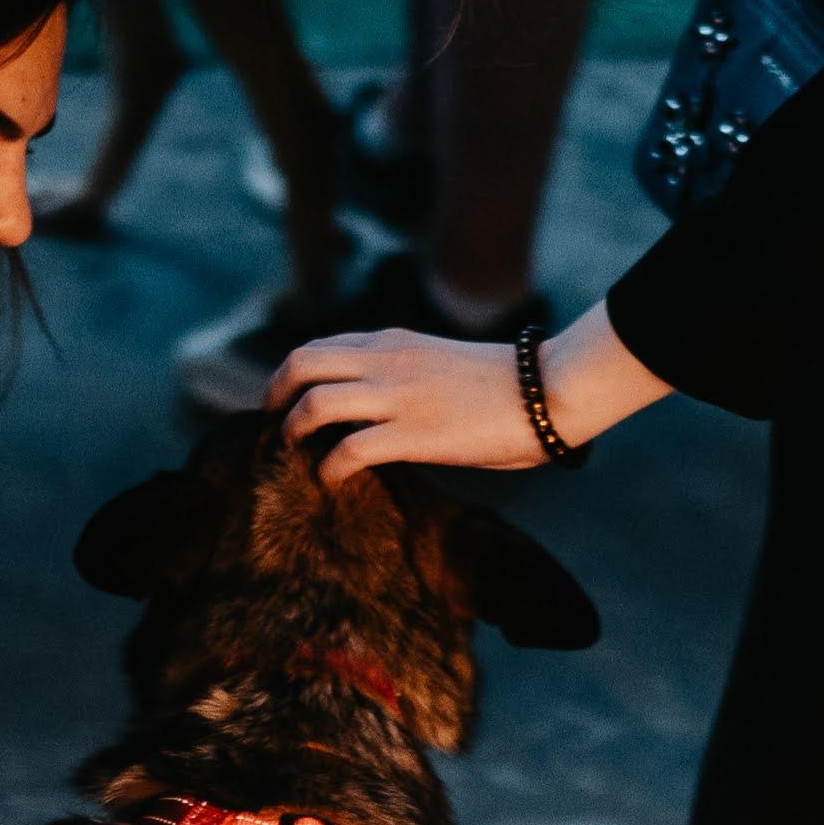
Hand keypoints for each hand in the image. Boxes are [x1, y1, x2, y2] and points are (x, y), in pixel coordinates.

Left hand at [268, 331, 545, 488]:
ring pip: (314, 404)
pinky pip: (347, 451)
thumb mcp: (441, 363)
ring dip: (294, 432)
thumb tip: (381, 408)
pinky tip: (332, 483)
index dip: (292, 375)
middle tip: (274, 425)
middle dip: (276, 395)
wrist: (549, 390)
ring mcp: (397, 396)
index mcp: (393, 341)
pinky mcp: (413, 434)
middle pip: (301, 364)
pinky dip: (329, 470)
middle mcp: (387, 360)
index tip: (287, 402)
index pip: (320, 346)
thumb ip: (405, 374)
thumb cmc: (508, 386)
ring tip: (296, 454)